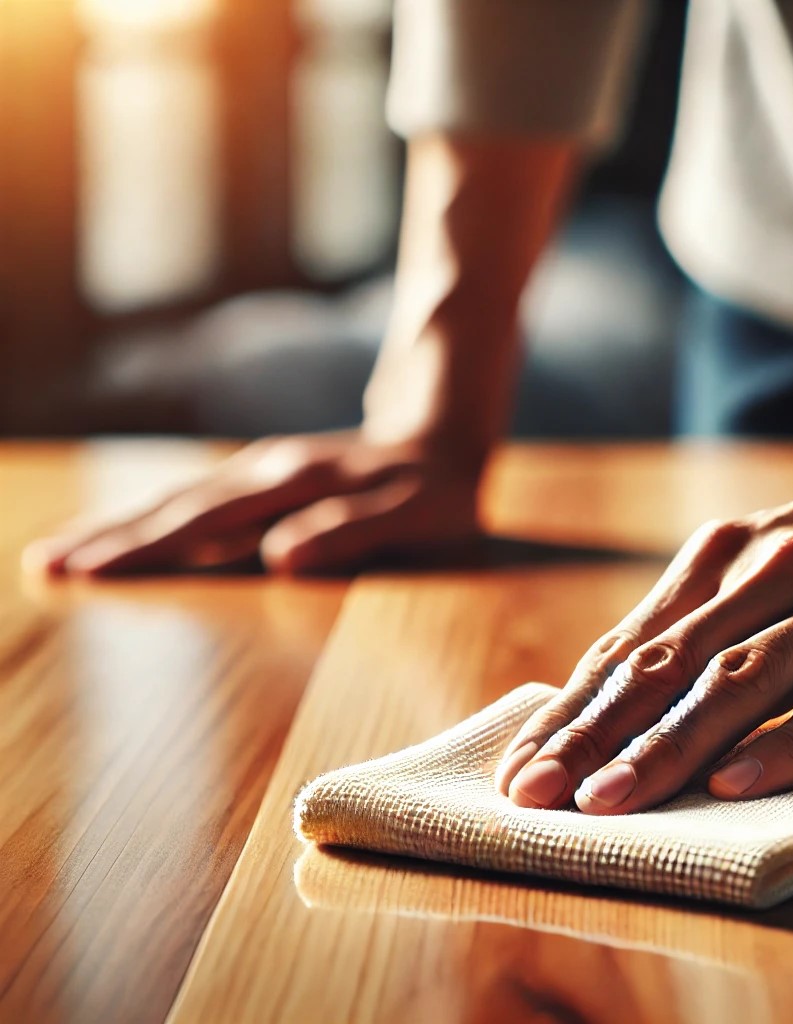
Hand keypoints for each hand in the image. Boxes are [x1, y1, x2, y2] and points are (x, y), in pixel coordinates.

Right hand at [23, 432, 480, 575]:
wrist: (442, 432)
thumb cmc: (435, 488)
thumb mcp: (412, 514)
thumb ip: (349, 535)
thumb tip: (279, 558)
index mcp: (292, 485)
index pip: (203, 523)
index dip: (143, 549)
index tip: (84, 573)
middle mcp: (265, 473)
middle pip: (173, 508)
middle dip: (107, 537)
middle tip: (41, 564)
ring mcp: (260, 471)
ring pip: (176, 499)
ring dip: (118, 524)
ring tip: (59, 551)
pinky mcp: (263, 476)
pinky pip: (197, 498)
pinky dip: (153, 515)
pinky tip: (126, 531)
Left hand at [496, 442, 792, 812]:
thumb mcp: (766, 567)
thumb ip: (700, 622)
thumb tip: (609, 701)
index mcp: (722, 556)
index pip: (629, 647)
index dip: (570, 711)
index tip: (521, 767)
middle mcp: (773, 570)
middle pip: (667, 666)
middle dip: (594, 736)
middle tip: (537, 794)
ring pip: (743, 681)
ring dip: (669, 747)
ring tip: (610, 802)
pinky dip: (789, 743)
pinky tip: (737, 785)